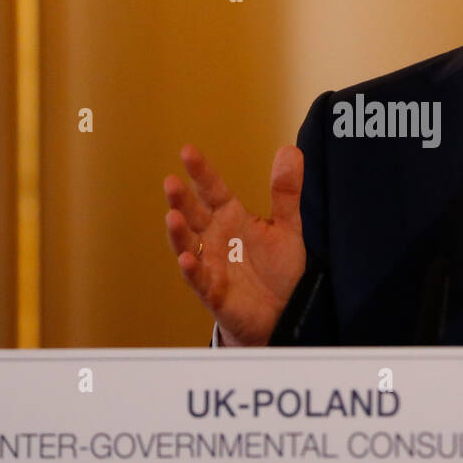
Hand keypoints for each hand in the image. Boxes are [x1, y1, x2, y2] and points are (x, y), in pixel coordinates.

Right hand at [164, 143, 305, 345]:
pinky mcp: (213, 292)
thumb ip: (285, 191)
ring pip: (188, 245)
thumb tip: (291, 149)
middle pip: (193, 214)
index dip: (201, 171)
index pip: (212, 189)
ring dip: (178, 233)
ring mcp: (210, 264)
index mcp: (230, 217)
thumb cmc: (276, 268)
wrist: (280, 312)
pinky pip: (199, 280)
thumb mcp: (287, 226)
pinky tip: (186, 259)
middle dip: (181, 200)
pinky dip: (192, 270)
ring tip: (172, 216)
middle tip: (171, 181)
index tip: (188, 150)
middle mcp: (214, 238)